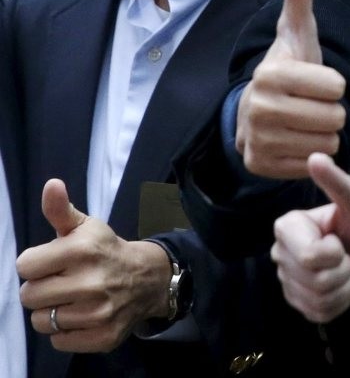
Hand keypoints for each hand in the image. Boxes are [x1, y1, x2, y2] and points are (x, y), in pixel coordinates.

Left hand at [17, 180, 172, 351]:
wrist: (147, 278)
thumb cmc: (106, 251)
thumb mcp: (85, 226)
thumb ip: (60, 209)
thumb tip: (51, 185)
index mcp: (82, 250)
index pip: (24, 266)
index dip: (35, 264)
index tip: (53, 262)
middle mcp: (91, 282)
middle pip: (29, 296)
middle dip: (41, 288)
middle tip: (62, 282)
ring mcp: (98, 312)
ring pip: (41, 321)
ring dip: (52, 311)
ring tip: (71, 299)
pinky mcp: (102, 336)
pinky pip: (59, 341)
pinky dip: (66, 331)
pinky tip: (81, 315)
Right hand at [238, 0, 346, 177]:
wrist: (258, 112)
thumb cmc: (290, 68)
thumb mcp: (298, 32)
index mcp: (270, 73)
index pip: (337, 87)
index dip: (334, 84)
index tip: (316, 81)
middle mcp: (258, 108)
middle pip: (334, 117)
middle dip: (330, 111)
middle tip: (310, 104)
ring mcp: (256, 141)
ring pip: (327, 143)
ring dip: (323, 133)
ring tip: (304, 121)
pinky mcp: (260, 167)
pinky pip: (313, 165)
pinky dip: (310, 155)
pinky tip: (296, 141)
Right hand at [271, 153, 349, 322]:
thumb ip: (337, 181)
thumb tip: (314, 156)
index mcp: (288, 226)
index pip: (307, 256)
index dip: (334, 254)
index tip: (342, 239)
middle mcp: (282, 252)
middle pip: (312, 281)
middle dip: (342, 271)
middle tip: (349, 255)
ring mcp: (290, 280)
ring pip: (315, 300)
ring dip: (343, 287)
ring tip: (349, 269)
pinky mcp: (301, 302)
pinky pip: (318, 314)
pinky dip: (340, 303)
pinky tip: (344, 286)